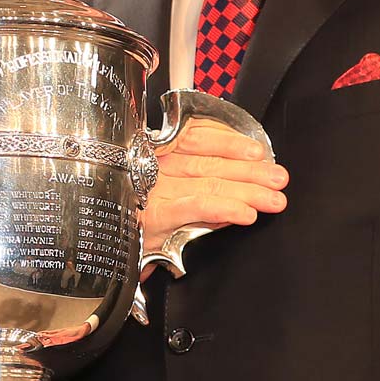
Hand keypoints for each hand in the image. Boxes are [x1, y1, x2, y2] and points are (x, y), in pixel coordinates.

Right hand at [140, 122, 287, 260]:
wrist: (101, 242)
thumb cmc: (133, 214)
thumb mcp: (158, 190)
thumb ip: (194, 187)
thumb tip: (236, 190)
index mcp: (156, 153)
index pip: (197, 138)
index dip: (230, 143)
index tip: (258, 152)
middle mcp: (155, 166)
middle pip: (210, 164)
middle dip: (250, 171)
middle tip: (278, 179)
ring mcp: (154, 190)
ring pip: (210, 184)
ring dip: (248, 191)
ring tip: (273, 199)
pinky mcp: (156, 217)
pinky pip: (197, 207)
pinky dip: (225, 209)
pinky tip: (246, 214)